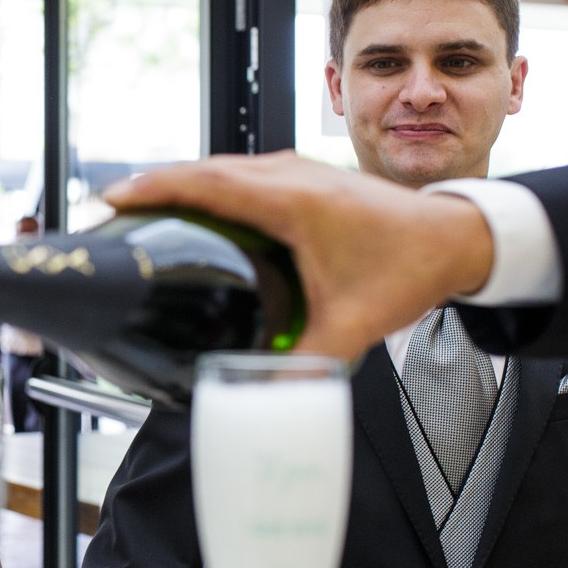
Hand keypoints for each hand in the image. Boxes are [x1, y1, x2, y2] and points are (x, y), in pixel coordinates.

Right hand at [103, 153, 495, 360]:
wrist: (458, 237)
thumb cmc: (411, 267)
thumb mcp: (354, 326)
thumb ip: (306, 367)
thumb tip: (265, 400)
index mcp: (294, 203)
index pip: (207, 185)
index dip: (155, 189)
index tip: (113, 200)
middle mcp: (290, 176)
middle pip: (203, 169)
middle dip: (152, 186)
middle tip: (109, 211)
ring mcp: (297, 170)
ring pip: (221, 166)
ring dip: (179, 182)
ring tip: (140, 208)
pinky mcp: (303, 176)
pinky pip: (241, 171)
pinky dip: (208, 183)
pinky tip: (194, 208)